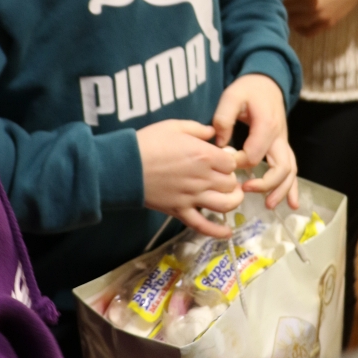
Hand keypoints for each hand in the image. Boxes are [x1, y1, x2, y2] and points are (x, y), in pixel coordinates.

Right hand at [137, 119, 244, 236]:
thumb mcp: (173, 126)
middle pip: (231, 183)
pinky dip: (217, 231)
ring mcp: (192, 197)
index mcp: (204, 155)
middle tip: (224, 176)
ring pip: (225, 204)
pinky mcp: (179, 211)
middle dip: (231, 179)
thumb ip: (197, 129)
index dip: (230, 161)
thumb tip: (212, 133)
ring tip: (232, 197)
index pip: (232, 163)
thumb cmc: (147, 142)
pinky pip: (202, 225)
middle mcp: (202, 178)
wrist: (124, 166)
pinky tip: (227, 232)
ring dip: (233, 201)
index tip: (223, 160)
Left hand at [213, 74, 298, 208]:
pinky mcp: (283, 148)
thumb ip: (223, 118)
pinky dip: (293, 187)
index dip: (239, 163)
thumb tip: (219, 145)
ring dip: (282, 190)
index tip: (225, 163)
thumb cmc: (248, 90)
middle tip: (246, 191)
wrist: (267, 84)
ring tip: (269, 206)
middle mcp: (279, 137)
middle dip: (265, 183)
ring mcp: (284, 143)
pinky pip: (292, 169)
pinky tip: (293, 204)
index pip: (254, 153)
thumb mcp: (231, 95)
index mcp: (266, 125)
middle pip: (280, 167)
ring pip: (290, 171)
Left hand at [275, 0, 357, 35]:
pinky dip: (299, 28)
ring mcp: (318, 15)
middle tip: (266, 3)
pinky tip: (295, 21)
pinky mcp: (326, 23)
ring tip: (278, 13)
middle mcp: (309, 2)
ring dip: (284, 17)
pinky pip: (306, 32)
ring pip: (292, 22)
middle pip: (283, 8)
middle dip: (274, 5)